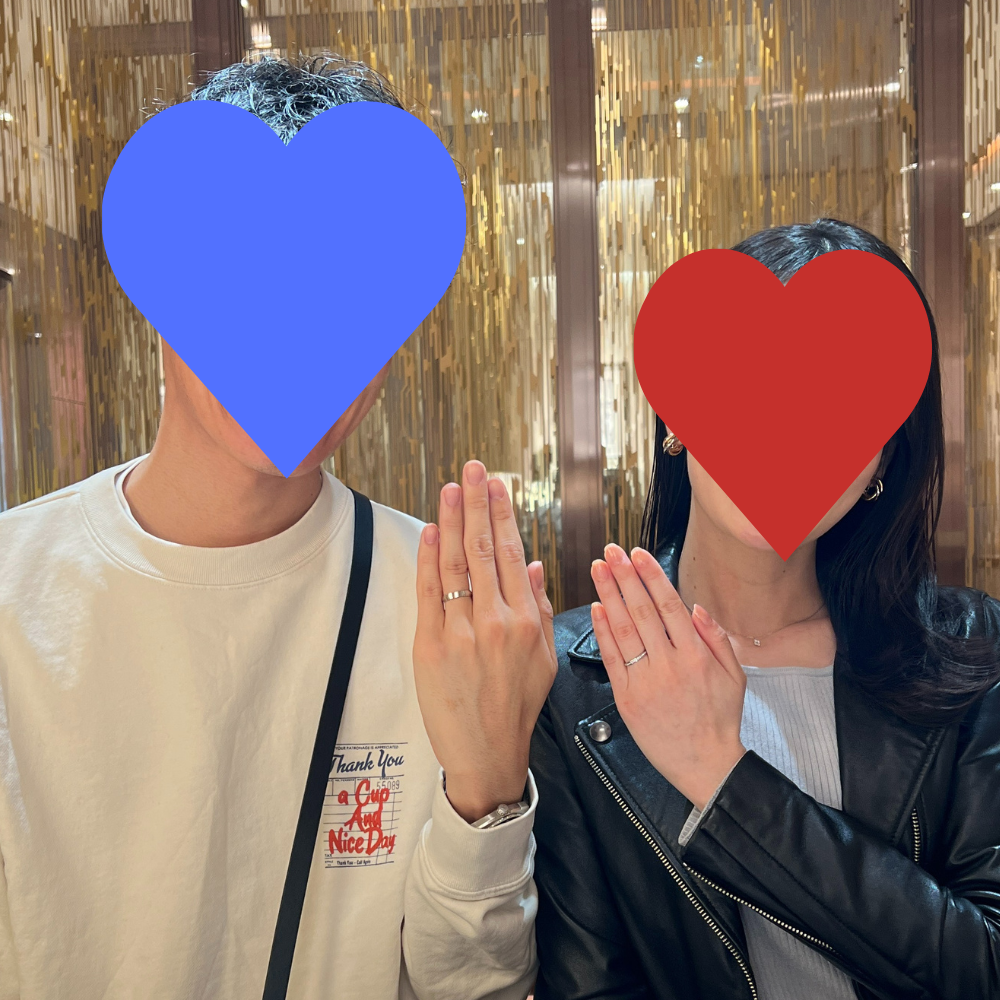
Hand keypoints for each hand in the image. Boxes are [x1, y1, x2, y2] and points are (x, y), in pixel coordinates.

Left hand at [414, 460, 557, 822]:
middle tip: (473, 468)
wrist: (488, 755)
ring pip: (457, 565)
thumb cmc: (517, 707)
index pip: (513, 553)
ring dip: (453, 521)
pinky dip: (429, 560)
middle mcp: (497, 622)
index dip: (503, 514)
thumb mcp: (543, 659)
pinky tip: (432, 531)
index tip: (497, 485)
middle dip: (478, 503)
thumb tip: (532, 563)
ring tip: (451, 487)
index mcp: (528, 621)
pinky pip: (430, 595)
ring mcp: (463, 634)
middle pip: (484, 549)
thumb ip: (540, 607)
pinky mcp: (432, 648)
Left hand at [590, 545, 745, 809]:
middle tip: (610, 552)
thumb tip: (695, 607)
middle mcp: (669, 664)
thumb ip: (717, 638)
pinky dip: (602, 632)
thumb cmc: (720, 719)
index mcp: (695, 655)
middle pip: (641, 610)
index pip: (668, 604)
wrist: (706, 765)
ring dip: (608, 595)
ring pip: (623, 629)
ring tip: (598, 570)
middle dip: (624, 576)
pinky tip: (596, 608)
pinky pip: (611, 659)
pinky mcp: (627, 698)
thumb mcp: (735, 676)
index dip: (651, 576)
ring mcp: (645, 681)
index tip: (638, 554)